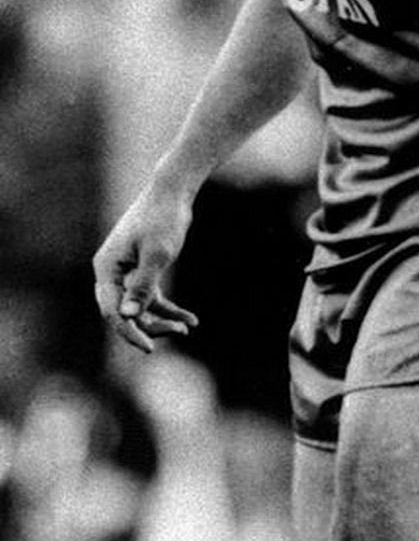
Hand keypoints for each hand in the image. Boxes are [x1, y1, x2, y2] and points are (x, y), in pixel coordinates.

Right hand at [92, 185, 198, 352]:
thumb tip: (127, 316)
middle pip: (124, 312)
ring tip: (187, 327)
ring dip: (162, 319)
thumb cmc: (163, 219)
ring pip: (139, 308)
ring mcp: (126, 272)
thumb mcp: (157, 254)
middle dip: (149, 326)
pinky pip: (151, 297)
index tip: (150, 347)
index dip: (129, 332)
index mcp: (106, 269)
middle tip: (178, 332)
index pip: (111, 310)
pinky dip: (169, 308)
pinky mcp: (142, 270)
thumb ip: (142, 286)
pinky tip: (191, 319)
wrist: (173, 192)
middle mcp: (111, 273)